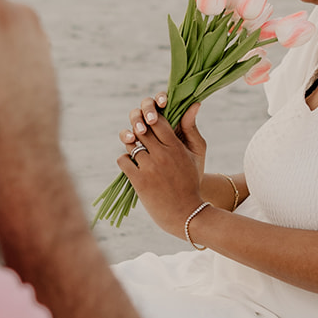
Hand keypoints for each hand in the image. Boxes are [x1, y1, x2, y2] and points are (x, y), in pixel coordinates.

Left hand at [118, 100, 206, 236]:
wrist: (186, 214)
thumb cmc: (191, 182)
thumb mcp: (195, 154)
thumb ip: (191, 128)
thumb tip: (194, 103)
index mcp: (176, 147)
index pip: (158, 120)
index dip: (151, 117)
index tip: (149, 121)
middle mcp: (162, 155)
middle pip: (142, 129)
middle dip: (138, 128)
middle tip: (139, 134)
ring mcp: (149, 167)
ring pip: (131, 144)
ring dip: (131, 145)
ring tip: (137, 152)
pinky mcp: (139, 181)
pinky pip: (123, 160)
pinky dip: (124, 161)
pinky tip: (132, 166)